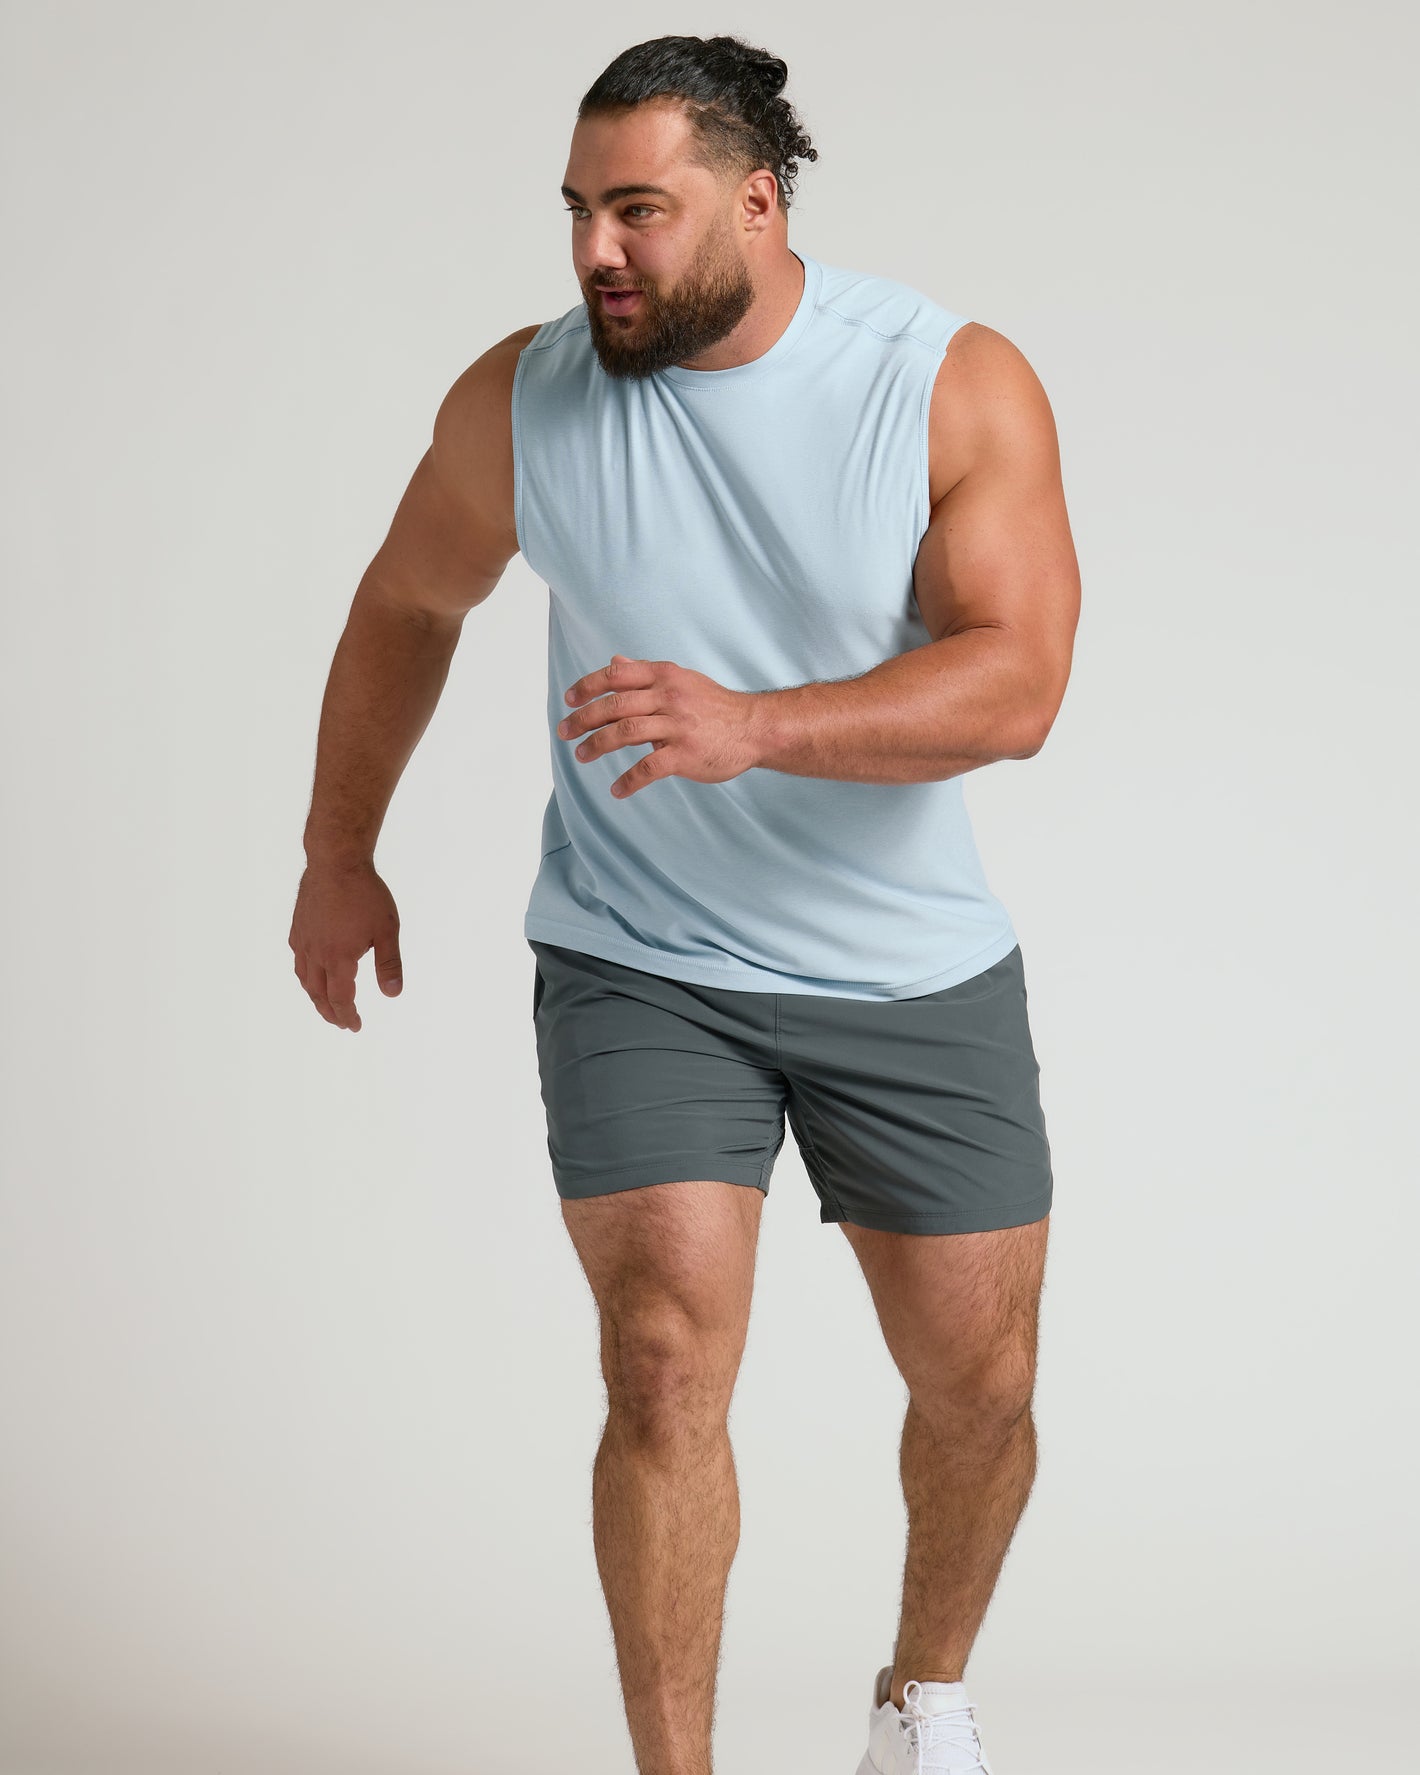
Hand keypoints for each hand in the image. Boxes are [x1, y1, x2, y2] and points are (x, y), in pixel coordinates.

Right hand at [289, 859, 402, 1030]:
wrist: (336, 861)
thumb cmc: (365, 893)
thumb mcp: (387, 930)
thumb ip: (389, 964)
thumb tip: (393, 994)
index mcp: (339, 958)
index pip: (340, 999)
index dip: (347, 1016)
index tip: (355, 1026)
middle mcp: (316, 953)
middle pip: (319, 994)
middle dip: (330, 1012)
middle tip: (341, 1023)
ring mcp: (304, 940)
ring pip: (305, 978)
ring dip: (315, 996)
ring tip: (325, 1004)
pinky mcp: (299, 926)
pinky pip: (298, 959)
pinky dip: (305, 973)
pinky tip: (311, 971)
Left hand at [557, 654, 764, 799]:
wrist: (754, 728)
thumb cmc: (714, 705)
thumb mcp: (681, 680)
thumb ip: (646, 674)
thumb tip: (614, 662)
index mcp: (665, 676)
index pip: (617, 676)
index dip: (588, 686)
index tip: (569, 700)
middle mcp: (669, 697)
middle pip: (615, 705)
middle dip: (584, 718)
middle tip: (564, 732)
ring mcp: (677, 726)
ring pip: (626, 732)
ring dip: (597, 745)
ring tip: (581, 755)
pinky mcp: (686, 754)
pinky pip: (649, 768)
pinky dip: (629, 781)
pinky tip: (617, 790)